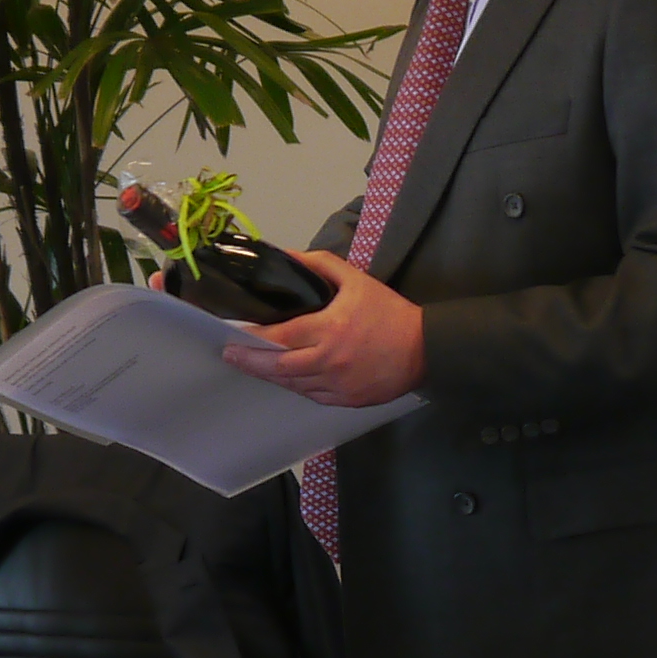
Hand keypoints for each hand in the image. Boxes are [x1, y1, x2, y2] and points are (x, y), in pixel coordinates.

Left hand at [214, 252, 425, 407]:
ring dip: (270, 375)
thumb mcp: (356, 280)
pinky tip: (285, 377)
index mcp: (330, 329)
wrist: (425, 349)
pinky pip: (311, 396)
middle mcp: (329, 361)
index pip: (280, 337)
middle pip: (278, 368)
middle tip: (230, 355)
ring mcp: (337, 385)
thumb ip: (320, 265)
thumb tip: (288, 256)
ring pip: (293, 385)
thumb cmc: (389, 313)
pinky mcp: (345, 401)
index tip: (232, 334)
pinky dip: (295, 386)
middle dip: (250, 362)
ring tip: (252, 364)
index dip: (253, 338)